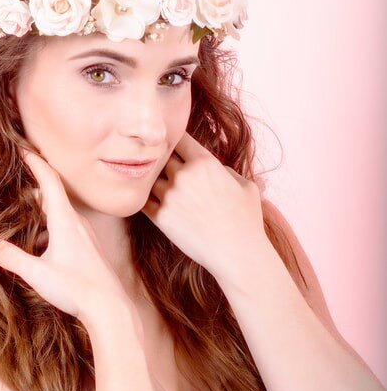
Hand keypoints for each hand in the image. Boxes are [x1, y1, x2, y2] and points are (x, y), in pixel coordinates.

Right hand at [0, 147, 130, 322]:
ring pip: (60, 211)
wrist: (109, 307)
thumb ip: (9, 256)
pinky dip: (51, 223)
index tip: (23, 148)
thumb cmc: (75, 289)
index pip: (49, 181)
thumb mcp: (36, 273)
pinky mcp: (89, 246)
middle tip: (17, 175)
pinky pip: (67, 226)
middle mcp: (78, 222)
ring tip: (23, 207)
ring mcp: (86, 234)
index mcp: (65, 221)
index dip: (35, 162)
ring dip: (42, 206)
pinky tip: (40, 240)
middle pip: (53, 194)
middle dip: (34, 183)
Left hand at [140, 131, 269, 285]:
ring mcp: (169, 195)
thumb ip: (224, 169)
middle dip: (163, 162)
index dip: (174, 141)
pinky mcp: (160, 217)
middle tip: (165, 169)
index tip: (175, 147)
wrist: (238, 253)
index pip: (178, 137)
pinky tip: (153, 203)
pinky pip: (144, 201)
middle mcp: (184, 175)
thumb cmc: (247, 219)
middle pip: (161, 157)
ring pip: (151, 178)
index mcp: (204, 161)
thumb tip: (213, 166)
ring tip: (162, 189)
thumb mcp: (245, 184)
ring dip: (154, 182)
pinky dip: (147, 200)